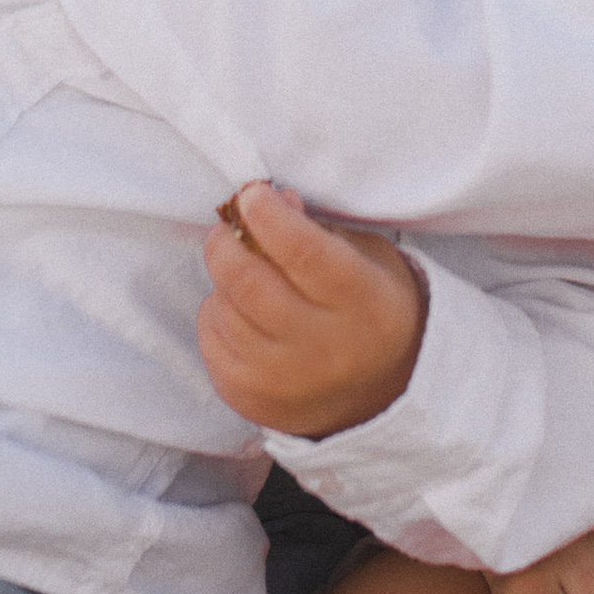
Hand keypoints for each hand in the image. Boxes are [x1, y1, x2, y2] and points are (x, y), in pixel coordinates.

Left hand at [198, 180, 424, 438]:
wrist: (382, 394)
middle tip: (229, 227)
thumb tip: (268, 201)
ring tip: (243, 272)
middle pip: (248, 283)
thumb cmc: (368, 306)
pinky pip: (212, 342)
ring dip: (223, 280)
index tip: (252, 194)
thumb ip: (316, 229)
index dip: (268, 215)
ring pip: (224, 311)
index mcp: (364, 301)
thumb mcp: (365, 257)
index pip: (302, 252)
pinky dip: (216, 315)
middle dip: (226, 242)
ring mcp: (287, 380)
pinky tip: (240, 311)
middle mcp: (325, 348)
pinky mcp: (254, 400)